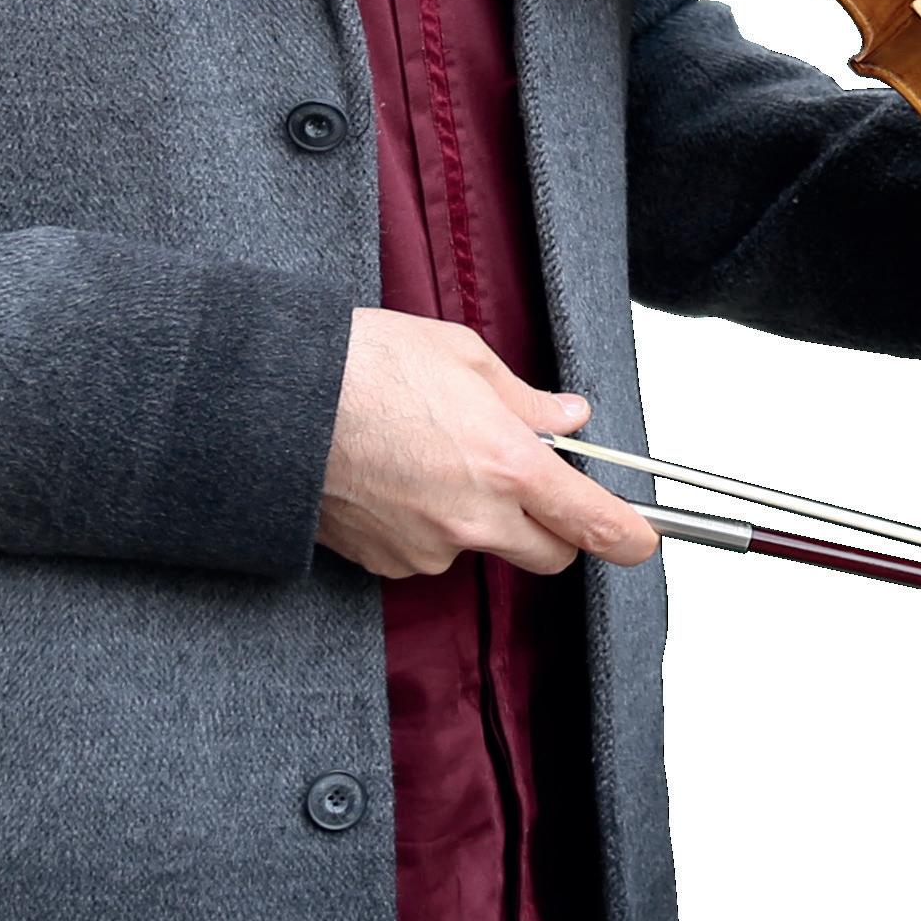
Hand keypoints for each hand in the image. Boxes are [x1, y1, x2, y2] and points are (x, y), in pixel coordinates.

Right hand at [316, 310, 658, 578]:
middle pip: (548, 554)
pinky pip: (427, 553)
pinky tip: (394, 480)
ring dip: (476, 520)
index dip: (628, 536)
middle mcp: (475, 518)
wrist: (279, 401)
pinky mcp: (386, 563)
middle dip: (554, 531)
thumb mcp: (463, 357)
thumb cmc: (366, 365)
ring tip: (428, 459)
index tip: (642, 540)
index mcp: (507, 463)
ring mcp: (428, 548)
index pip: (590, 520)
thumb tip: (567, 417)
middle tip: (530, 486)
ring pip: (480, 549)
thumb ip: (526, 399)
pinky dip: (424, 527)